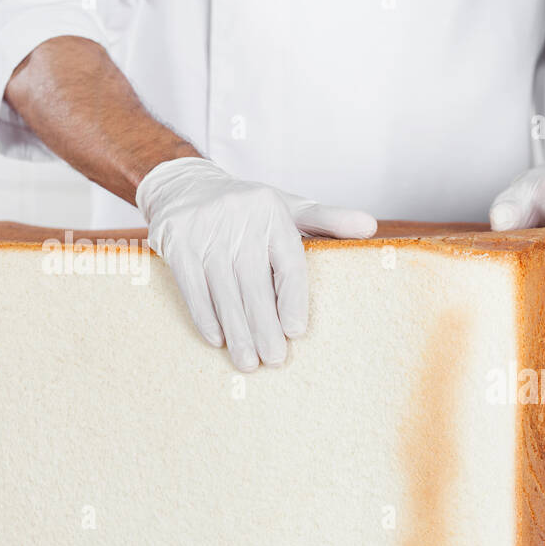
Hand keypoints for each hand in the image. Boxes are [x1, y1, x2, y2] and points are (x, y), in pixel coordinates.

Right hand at [136, 157, 376, 369]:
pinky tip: (218, 340)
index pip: (287, 261)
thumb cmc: (248, 207)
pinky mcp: (175, 241)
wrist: (184, 183)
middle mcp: (239, 219)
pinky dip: (205, 316)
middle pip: (254, 282)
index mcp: (272, 212)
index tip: (296, 332)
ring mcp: (204, 230)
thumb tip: (369, 227)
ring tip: (248, 362)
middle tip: (274, 360)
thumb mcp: (289, 206)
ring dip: (237, 330)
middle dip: (264, 326)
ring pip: (224, 290)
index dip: (292, 299)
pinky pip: (192, 286)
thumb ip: (328, 220)